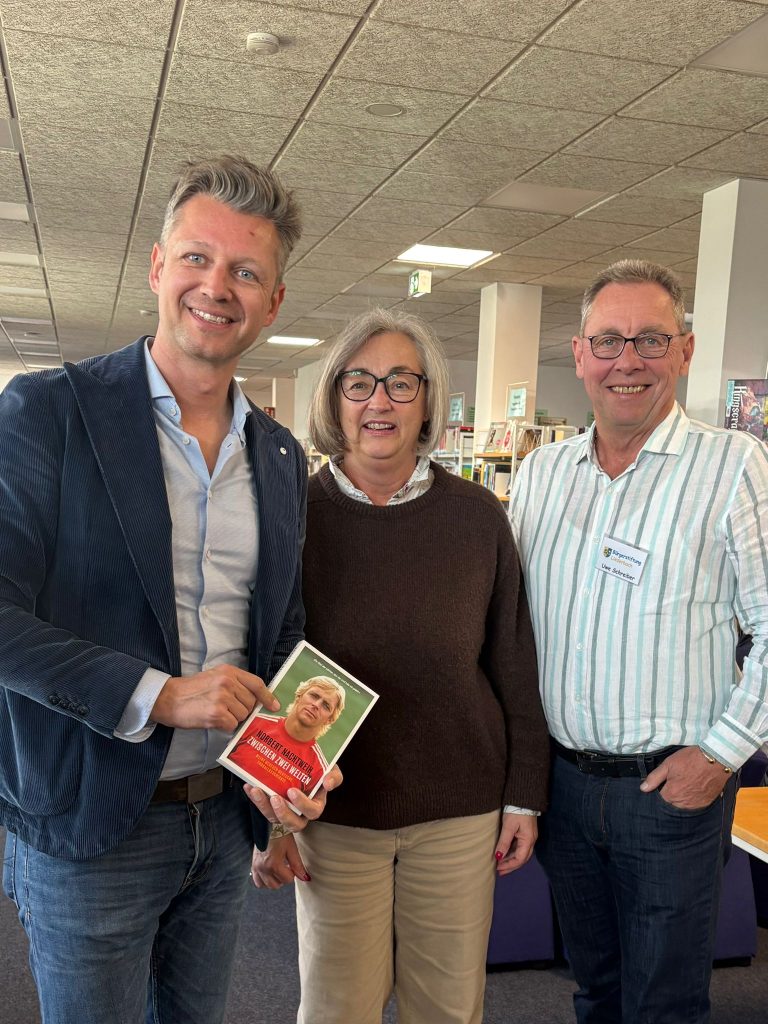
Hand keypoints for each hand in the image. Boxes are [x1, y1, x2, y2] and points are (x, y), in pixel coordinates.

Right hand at [149, 666, 278, 729]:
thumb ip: (235, 685)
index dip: (267, 696)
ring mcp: (222, 697)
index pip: (256, 683)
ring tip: (216, 713)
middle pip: (250, 703)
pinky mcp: (216, 713)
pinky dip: (224, 727)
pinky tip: (212, 721)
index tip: (274, 706)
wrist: (168, 699)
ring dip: (232, 719)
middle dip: (241, 710)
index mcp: (229, 672)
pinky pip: (232, 725)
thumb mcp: (215, 678)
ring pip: (242, 716)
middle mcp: (227, 682)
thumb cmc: (191, 691)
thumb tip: (256, 700)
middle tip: (225, 709)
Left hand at [244, 764, 342, 833]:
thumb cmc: (319, 769)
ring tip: (256, 791)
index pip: (313, 811)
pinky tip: (249, 786)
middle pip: (294, 823)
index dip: (303, 804)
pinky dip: (254, 797)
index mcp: (316, 804)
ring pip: (274, 818)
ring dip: (264, 806)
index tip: (292, 791)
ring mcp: (285, 811)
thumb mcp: (330, 769)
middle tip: (275, 798)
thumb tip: (328, 783)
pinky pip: (262, 807)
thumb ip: (334, 775)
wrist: (305, 764)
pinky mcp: (271, 807)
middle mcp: (300, 813)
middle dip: (283, 813)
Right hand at [250, 835, 309, 888]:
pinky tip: (270, 871)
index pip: (287, 880)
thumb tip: (305, 878)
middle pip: (276, 885)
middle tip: (286, 867)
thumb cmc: (280, 833)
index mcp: (274, 864)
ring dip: (274, 880)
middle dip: (283, 878)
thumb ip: (298, 865)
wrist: (268, 824)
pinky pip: (257, 881)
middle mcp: (263, 868)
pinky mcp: (253, 865)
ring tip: (278, 869)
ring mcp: (256, 867)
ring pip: (266, 885)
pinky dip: (264, 880)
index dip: (293, 873)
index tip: (292, 865)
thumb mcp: (292, 848)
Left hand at [495, 813, 536, 875]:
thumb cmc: (516, 811)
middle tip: (499, 871)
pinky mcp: (526, 833)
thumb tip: (498, 857)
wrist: (524, 797)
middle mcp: (531, 841)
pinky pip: (520, 847)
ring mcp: (529, 837)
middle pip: (522, 859)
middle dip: (511, 866)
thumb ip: (504, 842)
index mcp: (528, 841)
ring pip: (521, 853)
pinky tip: (505, 854)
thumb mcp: (508, 826)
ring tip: (501, 865)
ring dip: (511, 860)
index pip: (519, 859)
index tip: (498, 868)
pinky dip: (512, 853)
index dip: (509, 865)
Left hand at [639, 746, 729, 808]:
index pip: (660, 800)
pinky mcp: (706, 803)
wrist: (716, 759)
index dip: (660, 792)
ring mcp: (696, 804)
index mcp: (671, 794)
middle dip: (670, 797)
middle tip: (675, 785)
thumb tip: (643, 789)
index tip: (662, 786)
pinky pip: (695, 806)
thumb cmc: (690, 759)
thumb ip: (655, 778)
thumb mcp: (668, 764)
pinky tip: (693, 791)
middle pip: (671, 805)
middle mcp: (682, 803)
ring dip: (681, 800)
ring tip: (684, 787)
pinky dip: (692, 801)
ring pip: (683, 807)